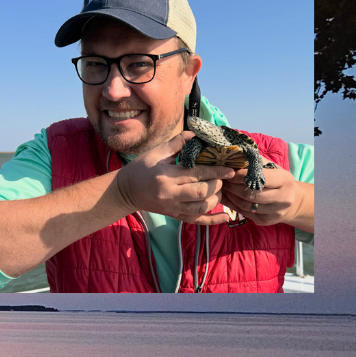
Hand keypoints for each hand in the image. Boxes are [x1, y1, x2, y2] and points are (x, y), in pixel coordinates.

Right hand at [115, 131, 235, 224]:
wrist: (125, 191)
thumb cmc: (140, 169)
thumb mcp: (155, 153)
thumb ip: (176, 143)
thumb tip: (196, 135)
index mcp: (166, 177)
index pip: (196, 174)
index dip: (216, 171)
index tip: (230, 169)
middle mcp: (170, 194)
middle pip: (202, 192)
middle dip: (217, 185)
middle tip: (222, 178)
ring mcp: (173, 207)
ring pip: (202, 208)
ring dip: (216, 199)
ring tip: (219, 190)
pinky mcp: (174, 216)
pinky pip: (197, 221)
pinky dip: (213, 220)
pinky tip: (225, 216)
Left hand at [221, 165, 310, 227]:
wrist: (294, 201)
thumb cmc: (279, 181)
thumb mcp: (273, 168)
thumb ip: (256, 162)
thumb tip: (234, 153)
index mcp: (284, 180)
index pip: (259, 178)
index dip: (241, 175)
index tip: (228, 172)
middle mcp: (283, 198)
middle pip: (251, 194)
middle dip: (232, 186)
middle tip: (221, 180)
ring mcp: (276, 211)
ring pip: (246, 205)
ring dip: (230, 196)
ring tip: (221, 188)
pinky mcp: (267, 221)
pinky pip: (245, 213)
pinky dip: (233, 205)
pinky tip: (226, 197)